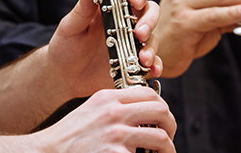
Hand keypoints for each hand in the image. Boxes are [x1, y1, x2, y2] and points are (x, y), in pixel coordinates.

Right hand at [34, 87, 176, 152]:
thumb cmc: (70, 137)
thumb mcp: (92, 111)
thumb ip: (116, 107)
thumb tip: (144, 110)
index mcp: (108, 99)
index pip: (149, 93)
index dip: (162, 105)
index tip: (162, 118)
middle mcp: (113, 113)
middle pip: (161, 111)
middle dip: (171, 126)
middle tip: (168, 137)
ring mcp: (115, 135)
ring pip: (161, 138)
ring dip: (168, 150)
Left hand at [47, 0, 161, 98]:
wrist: (64, 78)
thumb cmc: (66, 46)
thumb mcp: (71, 26)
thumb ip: (83, 7)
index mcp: (112, 7)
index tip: (134, 0)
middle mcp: (126, 22)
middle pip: (149, 12)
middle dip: (149, 20)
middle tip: (140, 33)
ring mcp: (132, 42)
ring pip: (152, 37)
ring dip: (151, 46)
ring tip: (143, 58)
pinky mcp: (135, 61)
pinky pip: (152, 61)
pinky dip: (156, 64)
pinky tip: (153, 70)